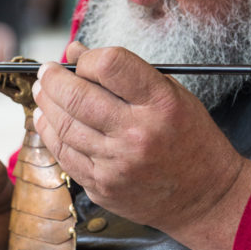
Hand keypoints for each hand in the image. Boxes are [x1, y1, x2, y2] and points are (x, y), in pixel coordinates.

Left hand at [31, 42, 250, 249]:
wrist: (206, 197)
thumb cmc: (192, 140)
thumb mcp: (174, 96)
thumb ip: (126, 73)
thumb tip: (76, 52)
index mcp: (161, 104)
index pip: (109, 65)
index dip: (88, 58)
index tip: (82, 59)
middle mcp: (137, 134)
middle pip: (76, 96)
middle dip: (53, 78)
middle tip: (48, 71)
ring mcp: (116, 164)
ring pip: (63, 126)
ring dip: (47, 103)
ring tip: (45, 92)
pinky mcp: (102, 186)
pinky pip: (64, 155)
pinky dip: (51, 133)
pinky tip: (50, 120)